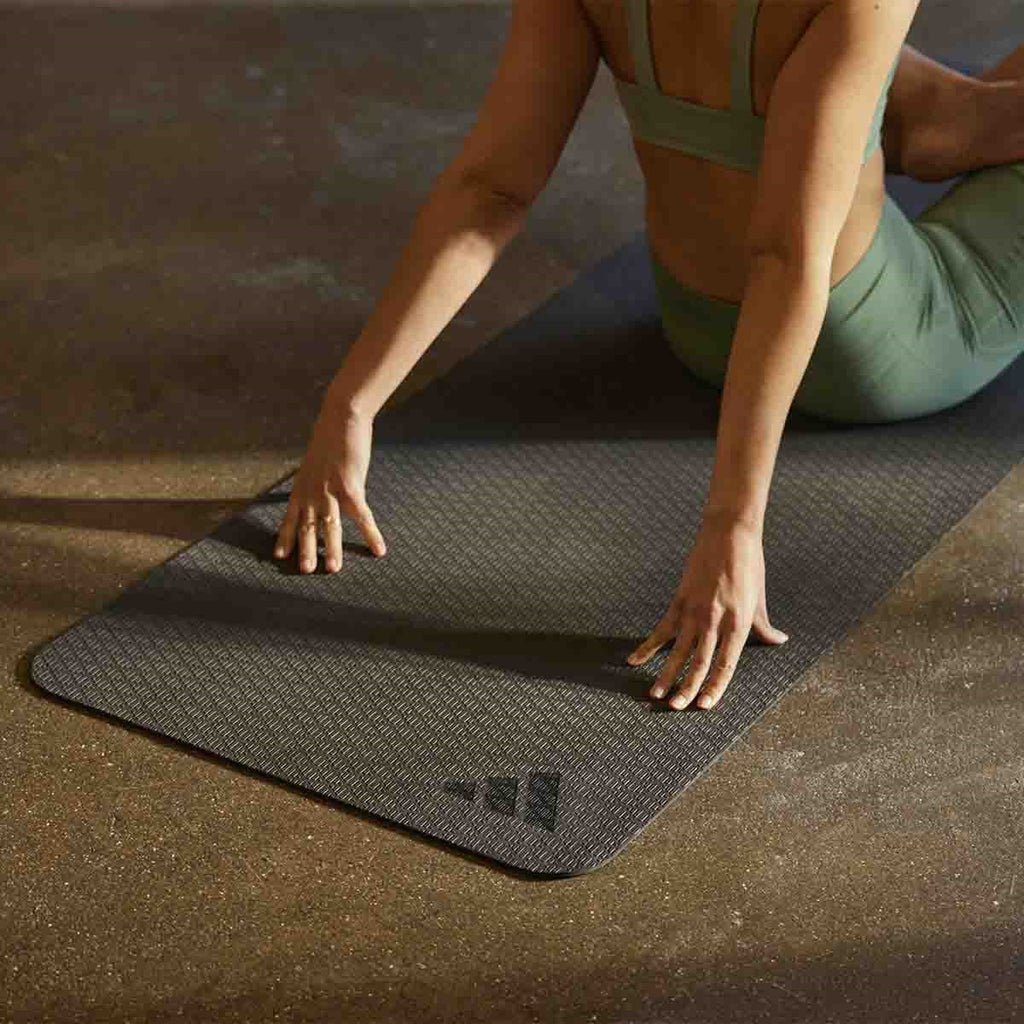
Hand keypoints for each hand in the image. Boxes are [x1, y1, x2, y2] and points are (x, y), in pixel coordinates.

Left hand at [273, 401, 386, 572]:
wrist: (340, 418)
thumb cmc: (330, 436)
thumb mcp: (315, 461)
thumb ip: (316, 478)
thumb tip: (319, 484)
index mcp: (302, 487)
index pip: (290, 518)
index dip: (285, 537)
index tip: (279, 555)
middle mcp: (312, 492)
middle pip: (307, 527)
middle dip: (306, 550)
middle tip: (305, 571)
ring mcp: (330, 491)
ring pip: (330, 527)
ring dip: (332, 549)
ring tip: (333, 569)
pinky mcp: (351, 488)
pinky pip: (362, 517)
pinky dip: (371, 535)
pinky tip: (379, 549)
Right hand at [627, 514, 788, 709]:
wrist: (729, 534)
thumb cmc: (748, 565)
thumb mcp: (759, 599)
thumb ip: (765, 626)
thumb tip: (779, 641)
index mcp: (739, 623)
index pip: (726, 664)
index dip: (715, 687)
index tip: (704, 706)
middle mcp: (716, 621)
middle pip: (699, 662)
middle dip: (686, 688)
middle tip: (675, 707)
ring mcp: (695, 610)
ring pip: (678, 650)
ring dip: (665, 674)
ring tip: (654, 694)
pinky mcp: (679, 600)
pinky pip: (662, 629)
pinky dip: (648, 646)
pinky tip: (635, 659)